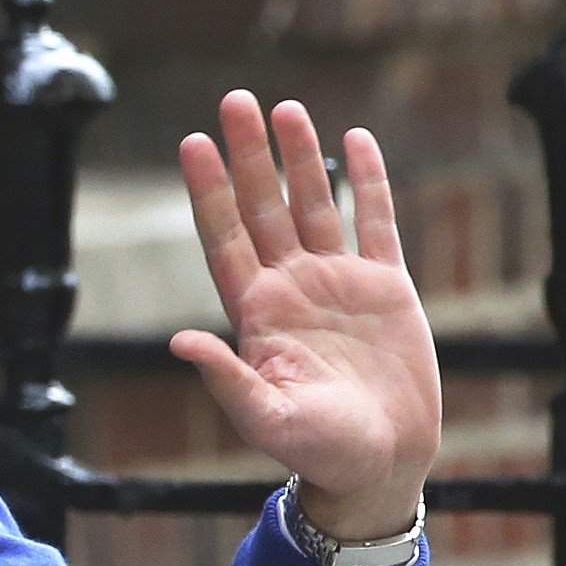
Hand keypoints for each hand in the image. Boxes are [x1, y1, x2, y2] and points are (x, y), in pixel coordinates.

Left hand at [172, 93, 441, 539]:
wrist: (381, 465)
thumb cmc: (319, 452)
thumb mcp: (267, 418)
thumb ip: (227, 378)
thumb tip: (179, 341)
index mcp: (258, 313)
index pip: (225, 237)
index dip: (210, 190)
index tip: (193, 143)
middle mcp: (293, 288)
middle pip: (263, 206)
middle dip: (249, 155)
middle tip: (235, 100)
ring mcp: (338, 283)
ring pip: (313, 204)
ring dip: (299, 156)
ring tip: (285, 107)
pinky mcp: (385, 287)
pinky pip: (374, 221)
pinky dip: (366, 181)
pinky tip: (355, 139)